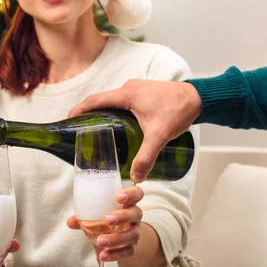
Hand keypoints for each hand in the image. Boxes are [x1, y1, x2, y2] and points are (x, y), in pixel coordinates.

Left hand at [67, 186, 143, 261]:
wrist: (122, 239)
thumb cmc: (108, 219)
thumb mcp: (99, 214)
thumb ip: (85, 215)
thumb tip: (70, 221)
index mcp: (127, 203)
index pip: (136, 193)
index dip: (131, 193)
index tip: (118, 196)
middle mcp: (134, 217)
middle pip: (136, 213)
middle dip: (122, 216)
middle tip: (108, 219)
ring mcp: (135, 232)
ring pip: (132, 234)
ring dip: (116, 238)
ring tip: (100, 241)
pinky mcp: (133, 247)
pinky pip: (128, 251)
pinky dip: (115, 254)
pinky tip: (103, 256)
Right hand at [68, 79, 200, 181]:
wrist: (199, 98)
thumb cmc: (178, 110)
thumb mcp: (159, 135)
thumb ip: (146, 157)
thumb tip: (135, 177)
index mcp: (126, 94)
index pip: (94, 100)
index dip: (78, 110)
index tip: (67, 120)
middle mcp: (128, 88)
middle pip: (100, 100)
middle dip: (87, 114)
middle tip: (79, 130)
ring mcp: (135, 90)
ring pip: (111, 101)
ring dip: (101, 112)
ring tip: (94, 131)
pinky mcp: (142, 94)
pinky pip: (121, 102)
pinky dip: (113, 112)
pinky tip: (116, 127)